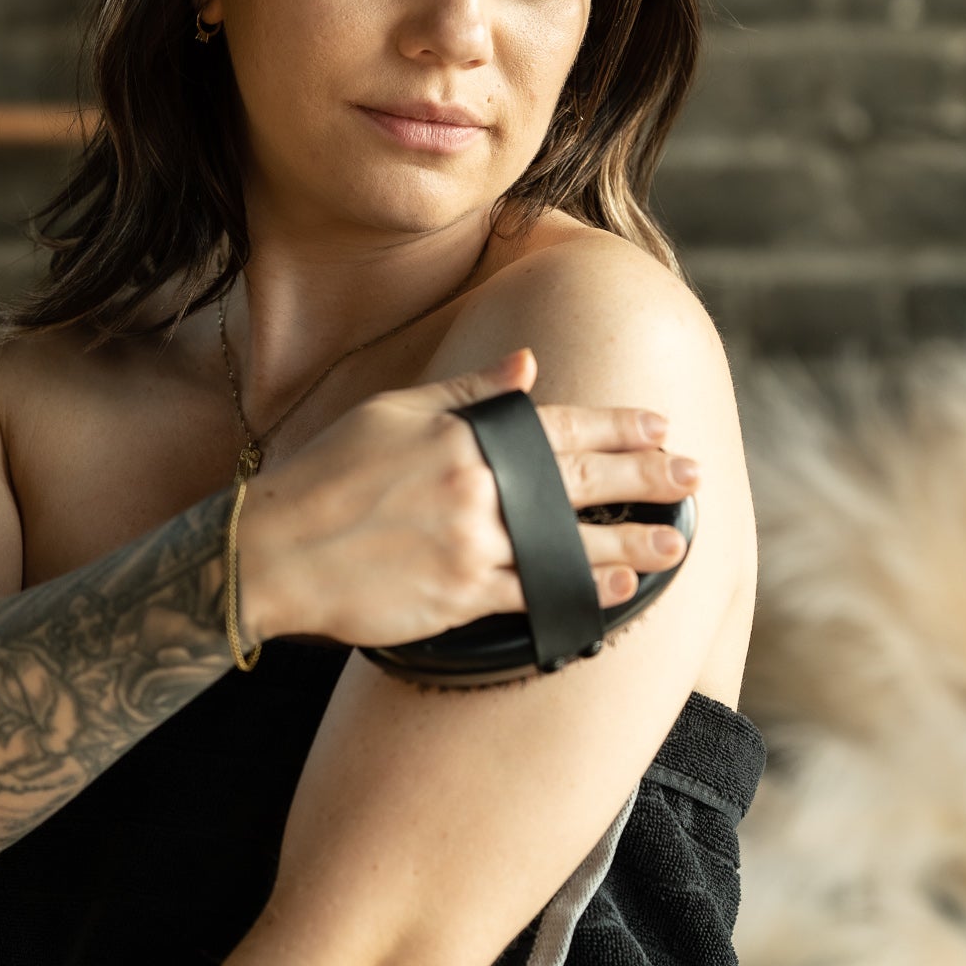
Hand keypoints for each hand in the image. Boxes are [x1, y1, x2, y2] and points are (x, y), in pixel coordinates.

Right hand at [236, 347, 698, 648]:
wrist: (272, 551)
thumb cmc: (326, 476)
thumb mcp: (391, 413)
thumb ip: (466, 392)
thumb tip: (528, 368)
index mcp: (463, 434)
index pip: (562, 425)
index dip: (619, 427)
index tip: (661, 429)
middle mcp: (478, 486)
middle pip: (581, 479)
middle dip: (646, 479)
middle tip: (692, 479)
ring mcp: (472, 544)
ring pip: (571, 543)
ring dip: (632, 543)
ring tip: (677, 545)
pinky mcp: (460, 597)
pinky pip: (537, 594)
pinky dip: (581, 590)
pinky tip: (615, 590)